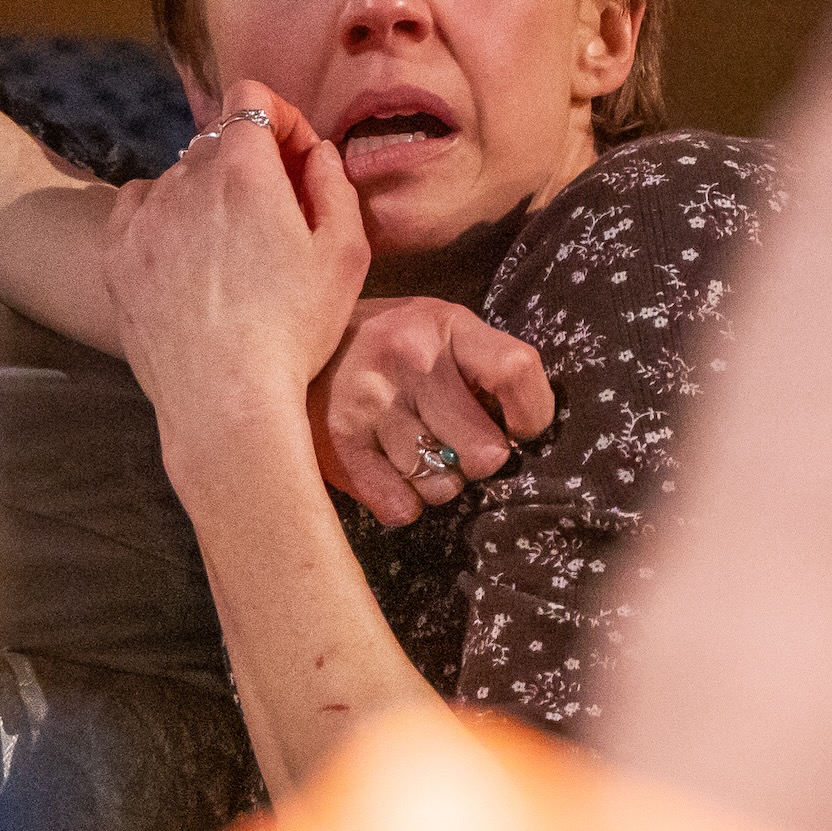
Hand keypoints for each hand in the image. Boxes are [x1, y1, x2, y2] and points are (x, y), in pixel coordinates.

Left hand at [102, 82, 371, 431]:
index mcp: (246, 174)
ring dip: (206, 192)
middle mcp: (187, 182)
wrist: (225, 402)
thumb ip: (333, 185)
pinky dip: (162, 214)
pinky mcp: (116, 255)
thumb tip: (314, 151)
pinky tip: (184, 252)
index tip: (296, 158)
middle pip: (218, 140)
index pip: (250, 99)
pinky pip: (137, 205)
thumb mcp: (346, 255)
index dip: (280, 118)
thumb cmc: (294, 332)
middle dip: (249, 161)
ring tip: (228, 247)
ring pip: (178, 175)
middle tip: (273, 213)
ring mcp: (145, 218)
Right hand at [316, 302, 555, 524]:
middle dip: (479, 459)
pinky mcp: (339, 443)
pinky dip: (403, 500)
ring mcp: (370, 402)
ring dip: (437, 481)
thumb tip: (522, 434)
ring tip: (415, 451)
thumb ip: (483, 367)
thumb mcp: (441, 330)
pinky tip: (389, 469)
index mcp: (447, 325)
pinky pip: (400, 505)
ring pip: (442, 486)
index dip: (533, 414)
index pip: (516, 371)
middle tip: (457, 444)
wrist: (299, 341)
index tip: (519, 428)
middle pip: (485, 451)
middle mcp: (408, 358)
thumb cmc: (391, 345)